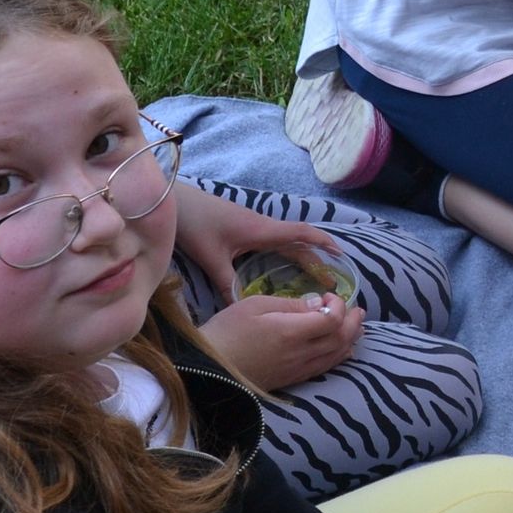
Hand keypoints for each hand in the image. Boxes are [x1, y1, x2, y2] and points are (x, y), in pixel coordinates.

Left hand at [170, 180, 340, 301]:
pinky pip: (272, 240)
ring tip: (315, 274)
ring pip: (285, 239)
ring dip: (302, 253)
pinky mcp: (242, 227)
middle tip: (332, 278)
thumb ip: (227, 284)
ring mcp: (252, 225)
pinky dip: (286, 251)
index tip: (341, 255)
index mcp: (261, 230)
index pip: (300, 233)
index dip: (322, 243)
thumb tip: (242, 311)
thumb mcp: (211, 258)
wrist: (172, 200)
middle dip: (317, 256)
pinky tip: (283, 266)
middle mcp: (261, 226)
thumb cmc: (194, 223)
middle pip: (297, 239)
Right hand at [198, 292, 362, 392]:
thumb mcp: (254, 305)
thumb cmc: (227, 331)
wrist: (208, 370)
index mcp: (291, 332)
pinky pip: (325, 368)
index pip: (332, 320)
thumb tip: (318, 304)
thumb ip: (290, 304)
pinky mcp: (292, 379)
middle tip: (357, 308)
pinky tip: (343, 348)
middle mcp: (300, 354)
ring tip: (357, 325)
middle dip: (353, 322)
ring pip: (336, 355)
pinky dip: (339, 355)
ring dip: (351, 339)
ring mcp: (298, 369)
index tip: (329, 295)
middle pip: (340, 339)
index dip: (338, 306)